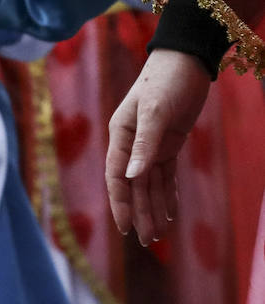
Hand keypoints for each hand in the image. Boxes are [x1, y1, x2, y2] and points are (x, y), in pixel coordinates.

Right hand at [106, 48, 211, 245]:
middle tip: (148, 242)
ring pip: (150, 183)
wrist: (186, 61)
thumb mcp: (156, 111)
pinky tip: (170, 212)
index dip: (120, 202)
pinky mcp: (168, 143)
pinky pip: (165, 175)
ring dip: (154, 208)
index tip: (126, 227)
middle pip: (134, 185)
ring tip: (159, 236)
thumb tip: (132, 177)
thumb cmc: (166, 81)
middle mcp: (132, 142)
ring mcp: (150, 144)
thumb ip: (144, 144)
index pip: (117, 175)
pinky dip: (167, 193)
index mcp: (121, 133)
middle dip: (140, 212)